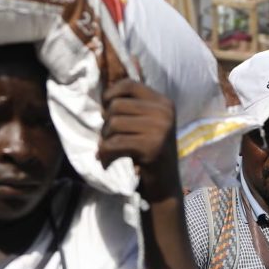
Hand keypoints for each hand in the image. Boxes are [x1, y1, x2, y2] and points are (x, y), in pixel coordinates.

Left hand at [97, 79, 181, 198]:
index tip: (105, 110)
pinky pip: (115, 143)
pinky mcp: (151, 147)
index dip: (111, 93)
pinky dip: (105, 154)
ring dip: (104, 140)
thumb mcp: (146, 124)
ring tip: (109, 152)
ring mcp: (160, 129)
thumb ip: (132, 107)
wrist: (165, 184)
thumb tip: (103, 94)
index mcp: (164, 102)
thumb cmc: (149, 152)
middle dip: (106, 124)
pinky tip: (106, 163)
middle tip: (108, 140)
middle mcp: (164, 112)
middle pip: (117, 105)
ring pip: (113, 124)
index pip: (129, 84)